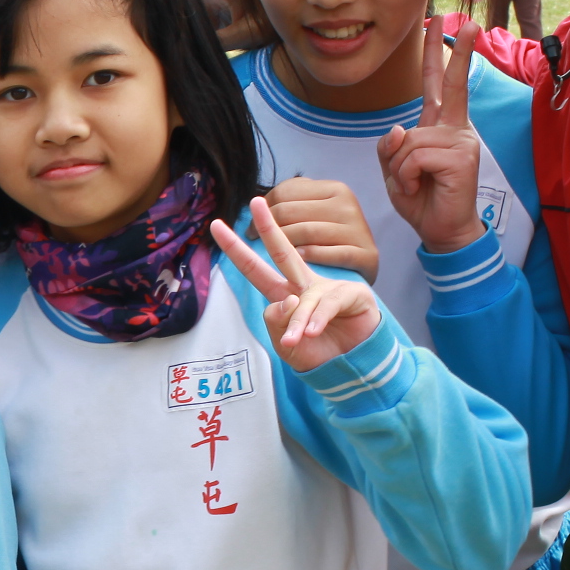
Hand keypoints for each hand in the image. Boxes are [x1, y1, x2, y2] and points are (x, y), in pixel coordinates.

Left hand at [213, 196, 383, 372]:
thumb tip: (285, 300)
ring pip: (302, 297)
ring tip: (296, 340)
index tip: (217, 225)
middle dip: (268, 226)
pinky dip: (316, 321)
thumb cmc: (316, 354)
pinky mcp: (352, 294)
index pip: (256, 269)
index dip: (237, 249)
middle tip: (255, 201)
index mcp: (284, 294)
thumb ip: (276, 322)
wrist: (350, 367)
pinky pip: (326, 304)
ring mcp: (328, 288)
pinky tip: (311, 333)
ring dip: (296, 322)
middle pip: (282, 252)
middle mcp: (304, 286)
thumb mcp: (284, 343)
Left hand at [263, 176, 380, 278]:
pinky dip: (311, 256)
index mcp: (334, 189)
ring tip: (274, 252)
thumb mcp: (315, 213)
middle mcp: (347, 204)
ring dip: (283, 245)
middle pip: (289, 212)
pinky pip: (330, 253)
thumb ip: (292, 203)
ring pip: (306, 232)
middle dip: (266, 228)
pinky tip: (299, 259)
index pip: (284, 193)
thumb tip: (259, 202)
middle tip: (255, 242)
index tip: (250, 229)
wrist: (364, 267)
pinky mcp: (365, 255)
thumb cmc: (330, 240)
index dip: (261, 212)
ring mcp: (358, 229)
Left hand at [377, 15, 488, 254]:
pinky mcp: (461, 157)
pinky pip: (415, 157)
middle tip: (463, 20)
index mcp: (440, 127)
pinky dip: (407, 177)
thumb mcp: (394, 171)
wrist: (442, 232)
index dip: (438, 53)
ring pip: (410, 140)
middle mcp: (455, 129)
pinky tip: (420, 188)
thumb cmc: (421, 200)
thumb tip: (399, 127)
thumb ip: (390, 147)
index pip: (438, 84)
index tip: (441, 22)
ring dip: (399, 169)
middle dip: (454, 51)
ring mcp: (461, 141)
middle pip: (450, 84)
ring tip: (413, 185)